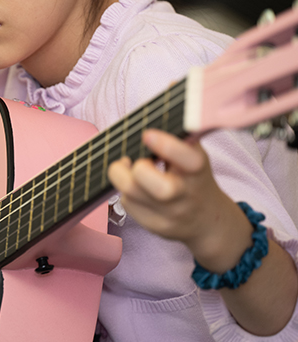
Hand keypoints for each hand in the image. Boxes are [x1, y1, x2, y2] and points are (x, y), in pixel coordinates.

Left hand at [108, 129, 297, 335]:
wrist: (217, 231)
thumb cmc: (200, 187)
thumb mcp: (198, 163)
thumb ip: (180, 142)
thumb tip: (163, 110)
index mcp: (200, 175)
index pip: (187, 158)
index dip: (166, 144)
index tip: (148, 132)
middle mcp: (187, 197)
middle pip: (152, 184)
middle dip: (134, 168)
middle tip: (132, 158)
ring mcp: (171, 217)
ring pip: (133, 196)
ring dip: (122, 178)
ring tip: (128, 168)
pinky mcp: (156, 229)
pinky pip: (129, 209)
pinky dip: (124, 196)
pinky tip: (131, 188)